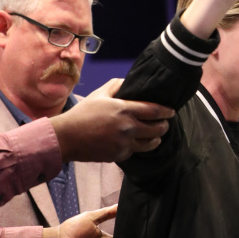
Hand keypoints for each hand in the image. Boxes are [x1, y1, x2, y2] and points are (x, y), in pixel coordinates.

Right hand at [53, 81, 173, 162]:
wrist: (67, 137)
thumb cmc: (83, 113)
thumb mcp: (99, 94)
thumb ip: (116, 86)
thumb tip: (128, 82)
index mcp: (124, 110)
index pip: (154, 111)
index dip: (166, 111)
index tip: (172, 111)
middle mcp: (127, 128)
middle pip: (157, 129)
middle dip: (164, 126)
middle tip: (165, 123)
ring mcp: (124, 143)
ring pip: (150, 144)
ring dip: (156, 139)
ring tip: (156, 136)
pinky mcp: (119, 155)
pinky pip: (135, 151)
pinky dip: (137, 147)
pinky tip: (136, 142)